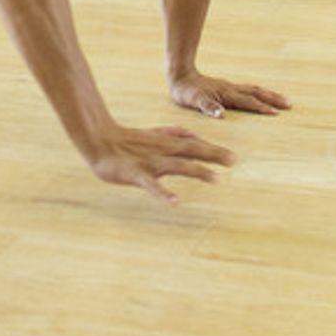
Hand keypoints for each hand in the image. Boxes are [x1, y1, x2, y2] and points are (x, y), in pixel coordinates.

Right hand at [88, 121, 234, 202]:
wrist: (100, 141)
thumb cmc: (128, 140)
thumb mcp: (154, 133)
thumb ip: (174, 133)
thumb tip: (194, 135)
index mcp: (167, 143)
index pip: (195, 145)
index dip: (214, 150)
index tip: (235, 158)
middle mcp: (162, 151)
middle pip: (192, 151)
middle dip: (213, 155)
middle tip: (234, 161)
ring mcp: (150, 163)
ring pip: (177, 166)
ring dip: (197, 171)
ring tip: (216, 179)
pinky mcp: (137, 174)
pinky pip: (153, 186)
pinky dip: (165, 193)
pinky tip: (177, 202)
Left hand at [168, 70, 289, 119]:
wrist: (180, 75)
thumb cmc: (185, 91)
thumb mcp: (193, 100)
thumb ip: (207, 107)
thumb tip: (221, 115)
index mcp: (225, 94)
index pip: (247, 101)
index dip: (261, 107)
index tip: (276, 113)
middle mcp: (230, 89)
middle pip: (256, 92)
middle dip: (272, 98)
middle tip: (289, 105)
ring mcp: (230, 88)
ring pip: (254, 90)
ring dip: (269, 95)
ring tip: (282, 101)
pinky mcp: (227, 88)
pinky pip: (248, 91)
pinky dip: (259, 94)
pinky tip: (262, 98)